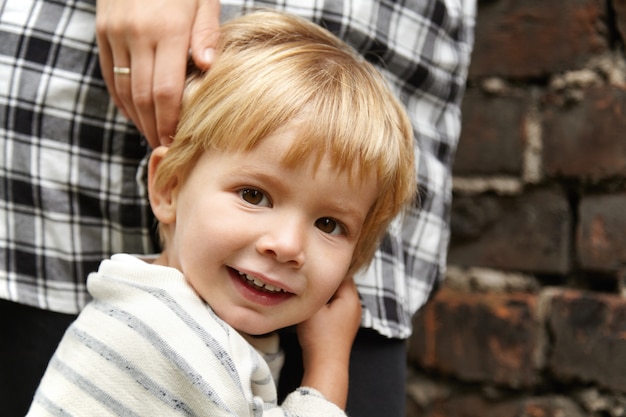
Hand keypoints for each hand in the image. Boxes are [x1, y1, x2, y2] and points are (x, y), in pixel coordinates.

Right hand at [96, 0, 220, 147]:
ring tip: (152, 136)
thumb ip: (206, 31)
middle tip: (165, 148)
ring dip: (138, 118)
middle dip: (155, 128)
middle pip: (144, 97)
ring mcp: (115, 32)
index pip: (167, 91)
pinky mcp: (103, 31)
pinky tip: (135, 113)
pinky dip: (122, 99)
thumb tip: (208, 67)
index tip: (177, 141)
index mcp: (167, 28)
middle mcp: (137, 33)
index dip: (171, 122)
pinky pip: (110, 74)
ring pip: (124, 89)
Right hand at [297, 277, 361, 408]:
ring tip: (309, 293)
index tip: (312, 266)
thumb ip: (314, 288)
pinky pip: (337, 307)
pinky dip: (327, 305)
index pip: (341, 271)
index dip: (325, 268)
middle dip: (325, 281)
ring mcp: (352, 316)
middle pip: (340, 283)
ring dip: (325, 294)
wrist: (326, 365)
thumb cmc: (319, 335)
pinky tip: (315, 309)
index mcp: (351, 296)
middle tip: (308, 278)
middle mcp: (356, 304)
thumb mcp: (313, 306)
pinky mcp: (345, 325)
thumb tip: (311, 274)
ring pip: (337, 295)